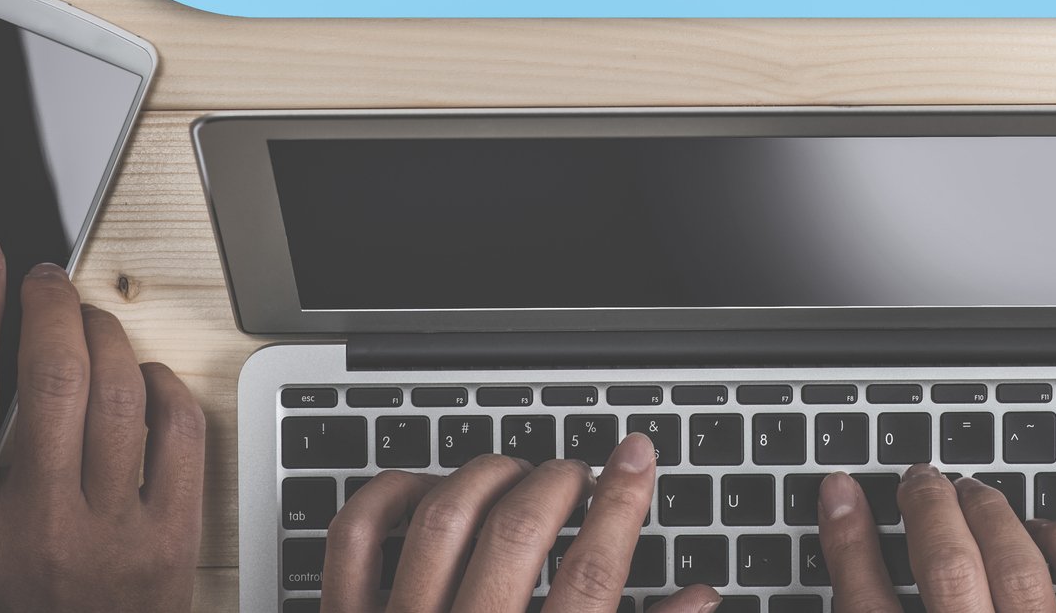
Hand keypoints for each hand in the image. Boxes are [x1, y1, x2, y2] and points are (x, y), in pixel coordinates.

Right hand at [0, 238, 206, 612]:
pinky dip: (166, 389)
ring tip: (88, 319)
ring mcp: (111, 535)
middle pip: (50, 377)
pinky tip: (144, 378)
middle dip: (47, 306)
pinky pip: (181, 436)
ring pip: (119, 395)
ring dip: (107, 337)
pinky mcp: (172, 543)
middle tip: (42, 277)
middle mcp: (37, 528)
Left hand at [319, 431, 719, 612]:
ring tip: (514, 476)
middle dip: (558, 482)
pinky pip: (356, 538)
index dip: (623, 501)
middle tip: (577, 475)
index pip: (592, 573)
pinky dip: (390, 496)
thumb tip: (699, 598)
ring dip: (486, 476)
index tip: (638, 457)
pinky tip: (428, 490)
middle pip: (518, 532)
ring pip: (443, 519)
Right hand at [820, 464, 1055, 612]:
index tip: (839, 494)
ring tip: (974, 493)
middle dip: (928, 508)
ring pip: (1016, 568)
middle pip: (946, 568)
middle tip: (919, 478)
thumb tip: (860, 572)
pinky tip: (1052, 532)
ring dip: (991, 516)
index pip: (867, 605)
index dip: (847, 540)